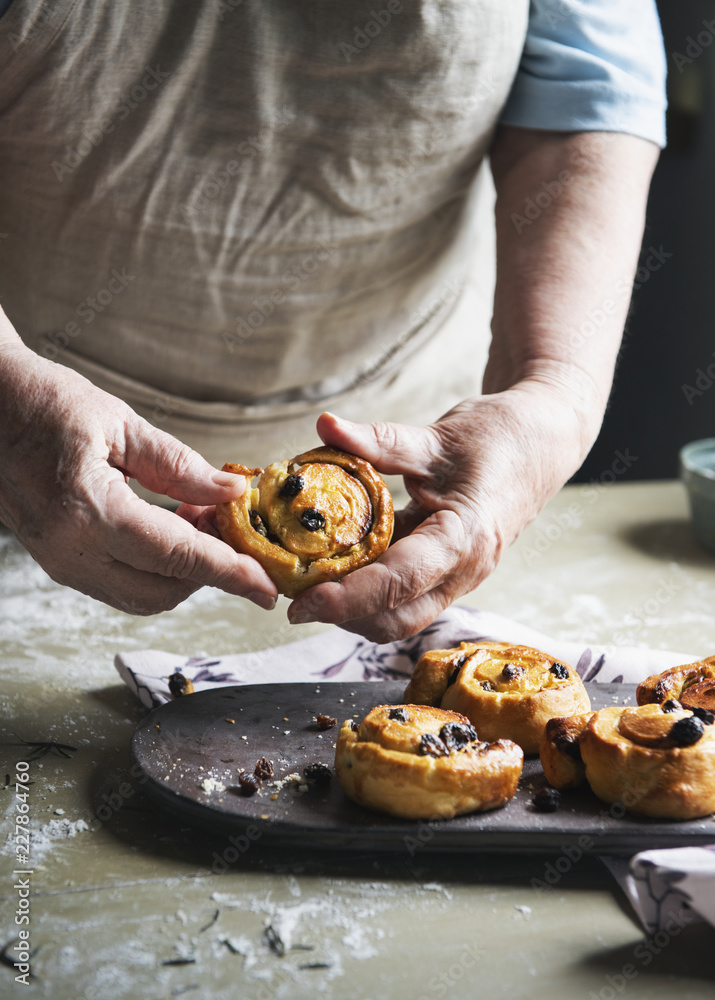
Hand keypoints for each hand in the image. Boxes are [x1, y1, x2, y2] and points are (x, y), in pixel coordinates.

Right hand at [0, 343, 276, 613]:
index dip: (230, 574)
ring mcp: (59, 562)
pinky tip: (174, 530)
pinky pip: (120, 583)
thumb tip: (232, 494)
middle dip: (210, 573)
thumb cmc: (43, 403)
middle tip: (236, 531)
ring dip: (184, 573)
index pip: (178, 557)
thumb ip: (180, 466)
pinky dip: (156, 569)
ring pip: (142, 596)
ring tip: (204, 523)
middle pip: (164, 590)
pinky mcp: (57, 561)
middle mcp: (70, 550)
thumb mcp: (119, 424)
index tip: (267, 589)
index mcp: (88, 511)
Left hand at [287, 383, 585, 640]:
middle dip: (344, 617)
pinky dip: (371, 588)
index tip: (302, 603)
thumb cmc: (501, 437)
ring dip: (356, 608)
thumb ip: (380, 440)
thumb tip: (325, 426)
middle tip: (293, 598)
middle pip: (397, 619)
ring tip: (309, 582)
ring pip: (401, 614)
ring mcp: (459, 575)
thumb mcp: (438, 436)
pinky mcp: (450, 570)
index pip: (400, 582)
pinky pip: (407, 594)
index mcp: (465, 537)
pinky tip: (339, 564)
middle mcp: (464, 570)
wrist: (545, 441)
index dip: (348, 598)